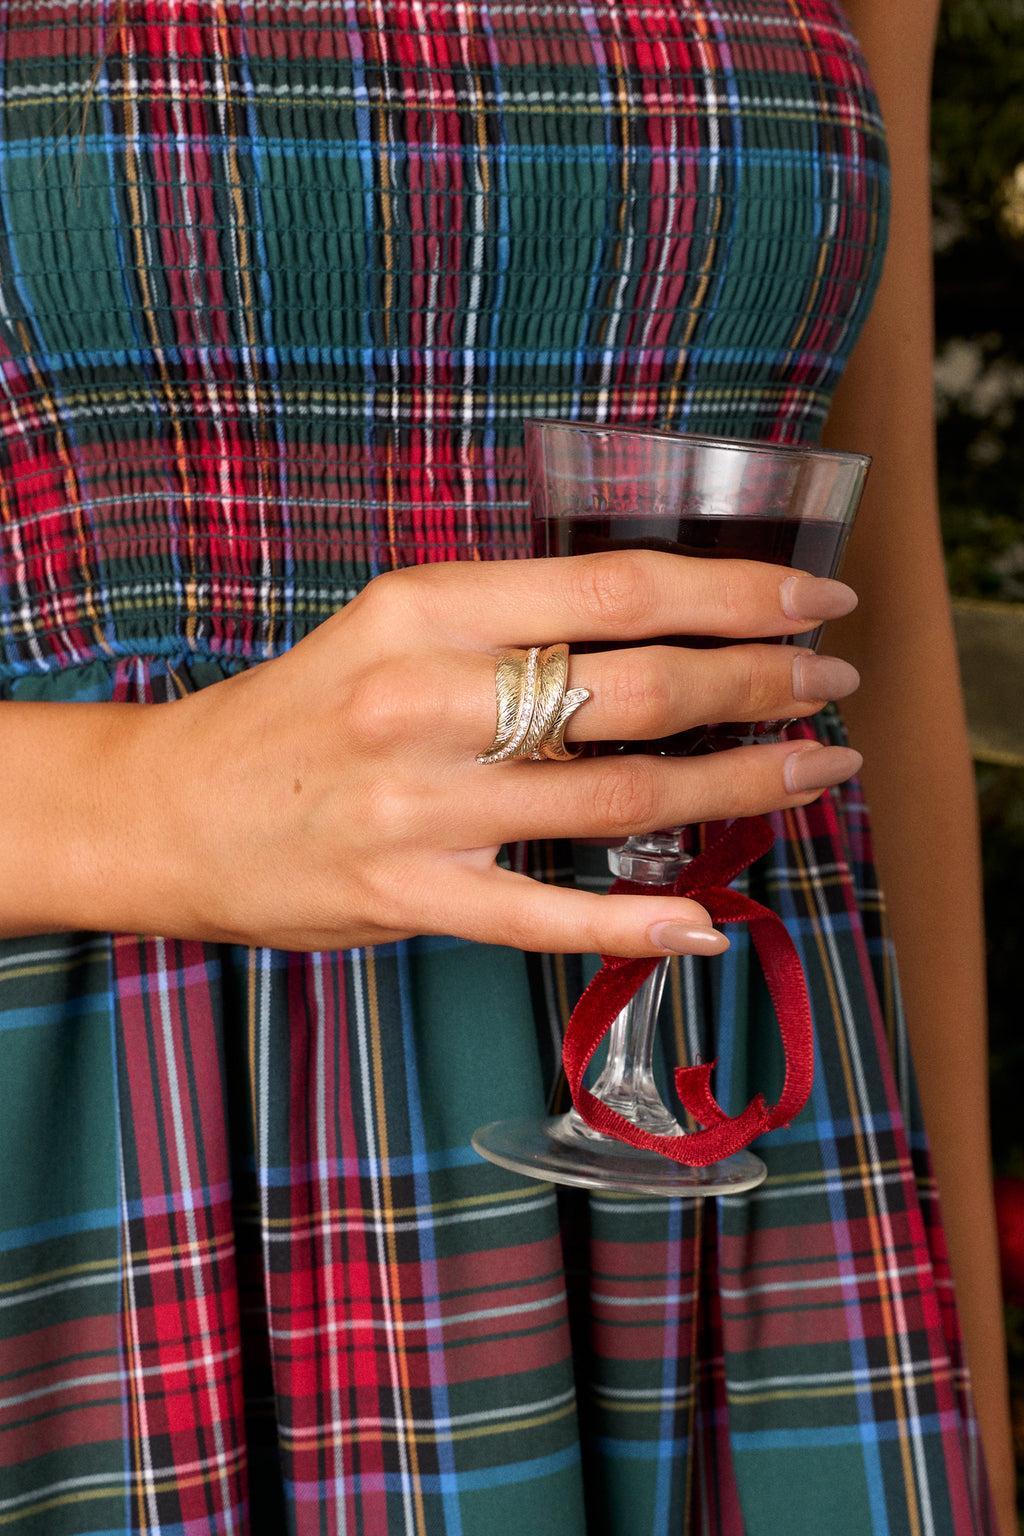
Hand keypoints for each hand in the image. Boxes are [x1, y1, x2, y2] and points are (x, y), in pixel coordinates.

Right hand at [127, 551, 860, 952]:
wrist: (169, 810)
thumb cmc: (298, 715)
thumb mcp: (393, 628)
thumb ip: (508, 624)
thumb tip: (655, 632)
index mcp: (426, 609)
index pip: (614, 587)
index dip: (734, 595)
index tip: (812, 600)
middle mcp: (426, 697)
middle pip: (638, 687)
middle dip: (761, 683)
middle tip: (831, 687)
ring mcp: (418, 805)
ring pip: (619, 794)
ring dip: (738, 787)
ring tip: (811, 773)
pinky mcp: (406, 896)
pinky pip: (546, 914)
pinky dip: (638, 921)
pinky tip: (707, 921)